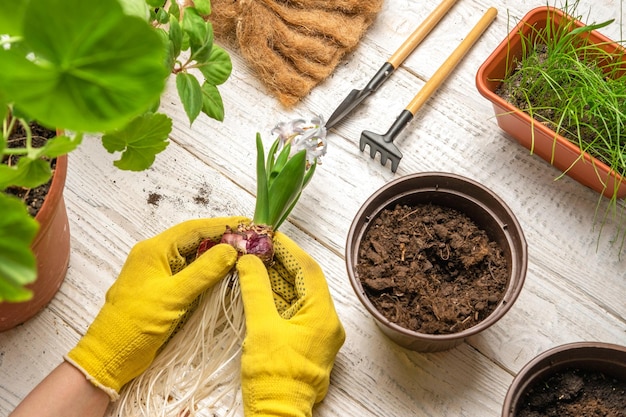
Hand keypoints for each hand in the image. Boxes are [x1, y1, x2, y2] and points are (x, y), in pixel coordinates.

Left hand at [65, 216, 247, 398]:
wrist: (109, 355)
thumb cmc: (136, 323)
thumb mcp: (173, 296)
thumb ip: (203, 272)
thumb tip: (231, 249)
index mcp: (154, 250)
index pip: (194, 229)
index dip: (222, 226)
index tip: (248, 225)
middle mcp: (155, 256)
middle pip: (194, 240)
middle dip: (222, 239)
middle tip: (251, 242)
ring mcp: (158, 273)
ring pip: (192, 257)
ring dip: (216, 256)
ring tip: (244, 255)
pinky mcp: (162, 290)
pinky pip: (189, 273)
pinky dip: (207, 272)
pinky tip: (224, 276)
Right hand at [236, 231, 345, 416]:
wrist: (278, 414)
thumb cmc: (274, 376)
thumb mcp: (261, 327)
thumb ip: (255, 289)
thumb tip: (249, 260)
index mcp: (323, 315)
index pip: (308, 269)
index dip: (287, 248)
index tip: (268, 235)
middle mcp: (327, 322)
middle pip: (304, 281)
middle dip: (280, 262)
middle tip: (256, 247)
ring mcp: (318, 333)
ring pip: (298, 295)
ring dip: (276, 279)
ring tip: (253, 262)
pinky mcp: (306, 342)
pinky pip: (294, 311)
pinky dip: (276, 298)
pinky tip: (258, 287)